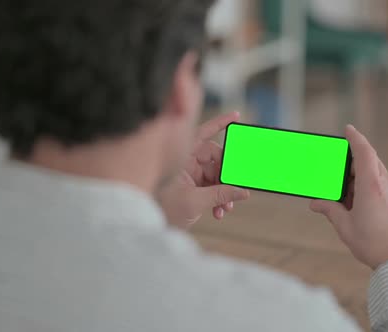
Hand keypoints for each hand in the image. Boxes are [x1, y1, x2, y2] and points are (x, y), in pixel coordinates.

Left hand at [158, 112, 249, 228]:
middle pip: (215, 159)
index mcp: (181, 156)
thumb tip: (243, 191)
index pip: (203, 133)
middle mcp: (185, 161)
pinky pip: (210, 188)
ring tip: (226, 207)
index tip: (236, 116)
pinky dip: (217, 198)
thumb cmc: (160, 210)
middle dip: (226, 176)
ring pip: (215, 176)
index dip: (220, 123)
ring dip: (223, 192)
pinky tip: (219, 211)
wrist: (144, 226)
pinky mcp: (190, 187)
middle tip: (235, 188)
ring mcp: (188, 174)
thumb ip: (221, 194)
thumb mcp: (194, 202)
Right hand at [310, 125, 387, 269]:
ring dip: (361, 178)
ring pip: (377, 175)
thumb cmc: (374, 245)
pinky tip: (361, 205)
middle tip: (338, 173)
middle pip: (370, 162)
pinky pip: (384, 186)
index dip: (355, 138)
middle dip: (353, 163)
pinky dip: (370, 187)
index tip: (348, 129)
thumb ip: (330, 210)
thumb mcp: (345, 227)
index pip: (364, 152)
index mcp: (372, 187)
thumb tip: (316, 203)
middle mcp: (387, 185)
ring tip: (347, 197)